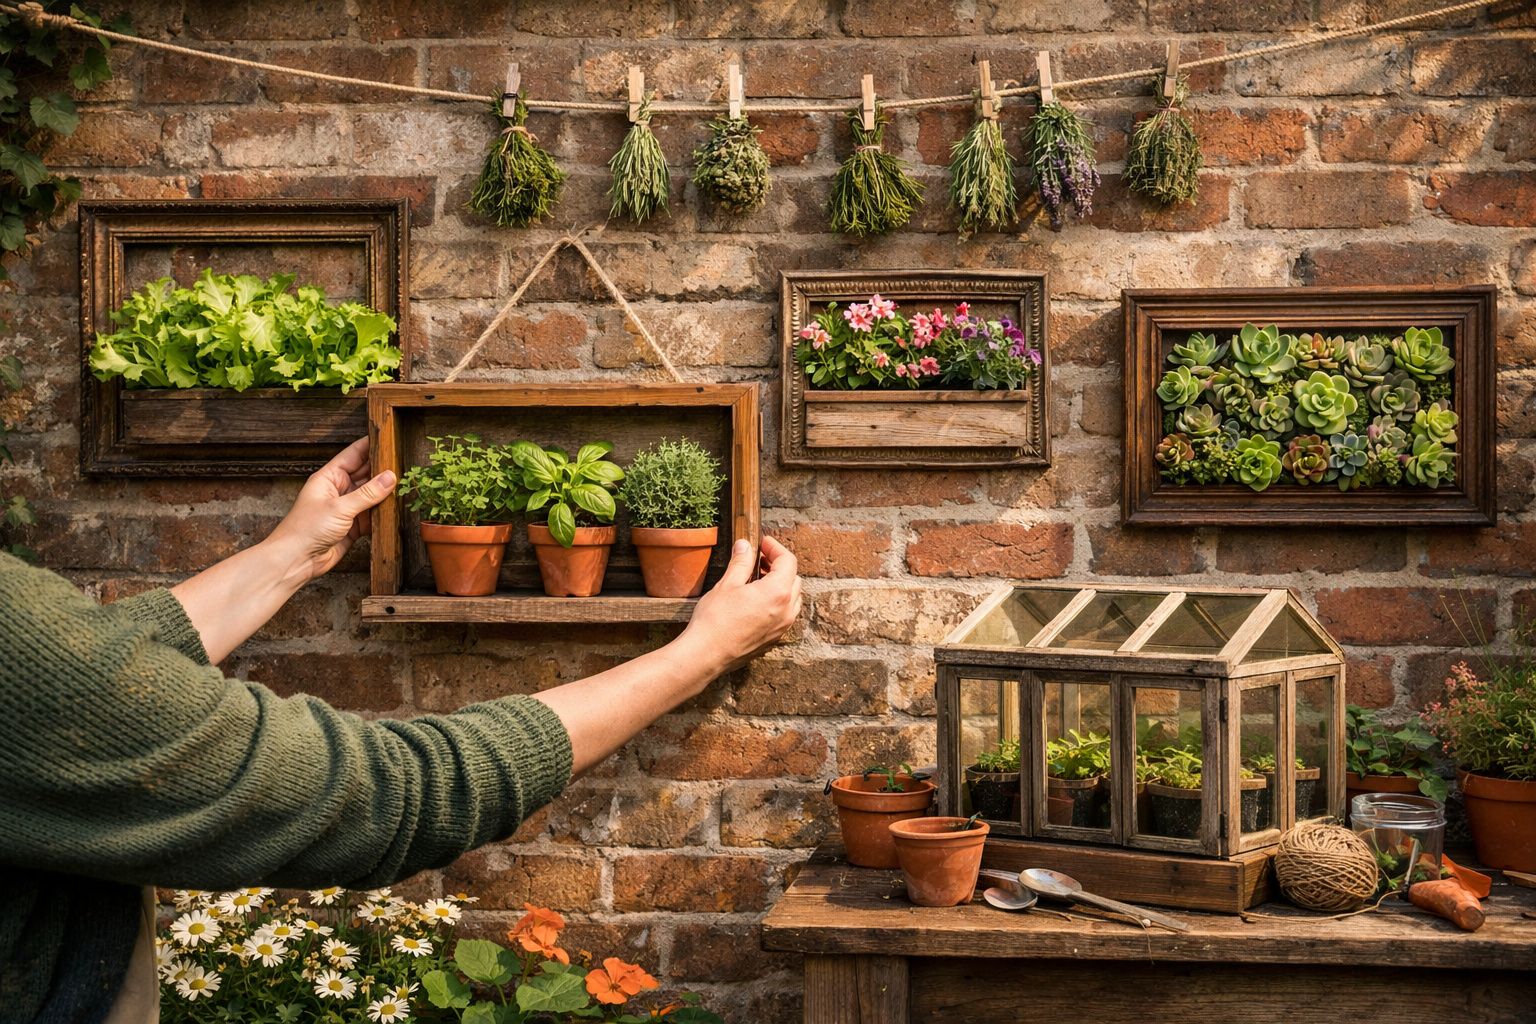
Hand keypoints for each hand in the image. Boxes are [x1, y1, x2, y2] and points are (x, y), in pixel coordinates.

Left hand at [264, 437, 396, 583]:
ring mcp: (346, 508)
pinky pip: (372, 515)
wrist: (297, 559)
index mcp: (329, 478)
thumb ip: (368, 493)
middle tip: (403, 465)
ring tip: (404, 487)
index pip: (353, 455)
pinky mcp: (352, 525)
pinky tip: (394, 510)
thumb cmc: (306, 529)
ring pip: (371, 495)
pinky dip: (383, 514)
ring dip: (385, 494)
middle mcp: (338, 490)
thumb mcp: (340, 507)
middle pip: (365, 474)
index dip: (370, 446)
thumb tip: (389, 478)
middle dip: (383, 471)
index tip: (388, 439)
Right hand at [680, 535, 801, 674]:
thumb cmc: (715, 620)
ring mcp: (782, 627)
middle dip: (779, 565)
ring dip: (781, 585)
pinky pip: (785, 615)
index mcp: (777, 592)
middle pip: (794, 579)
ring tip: (758, 579)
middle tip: (759, 559)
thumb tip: (745, 546)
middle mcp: (786, 611)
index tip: (763, 543)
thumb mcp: (727, 584)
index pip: (788, 561)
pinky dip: (778, 603)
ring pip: (793, 598)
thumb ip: (741, 562)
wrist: (706, 654)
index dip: (775, 548)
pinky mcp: (774, 639)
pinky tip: (757, 601)